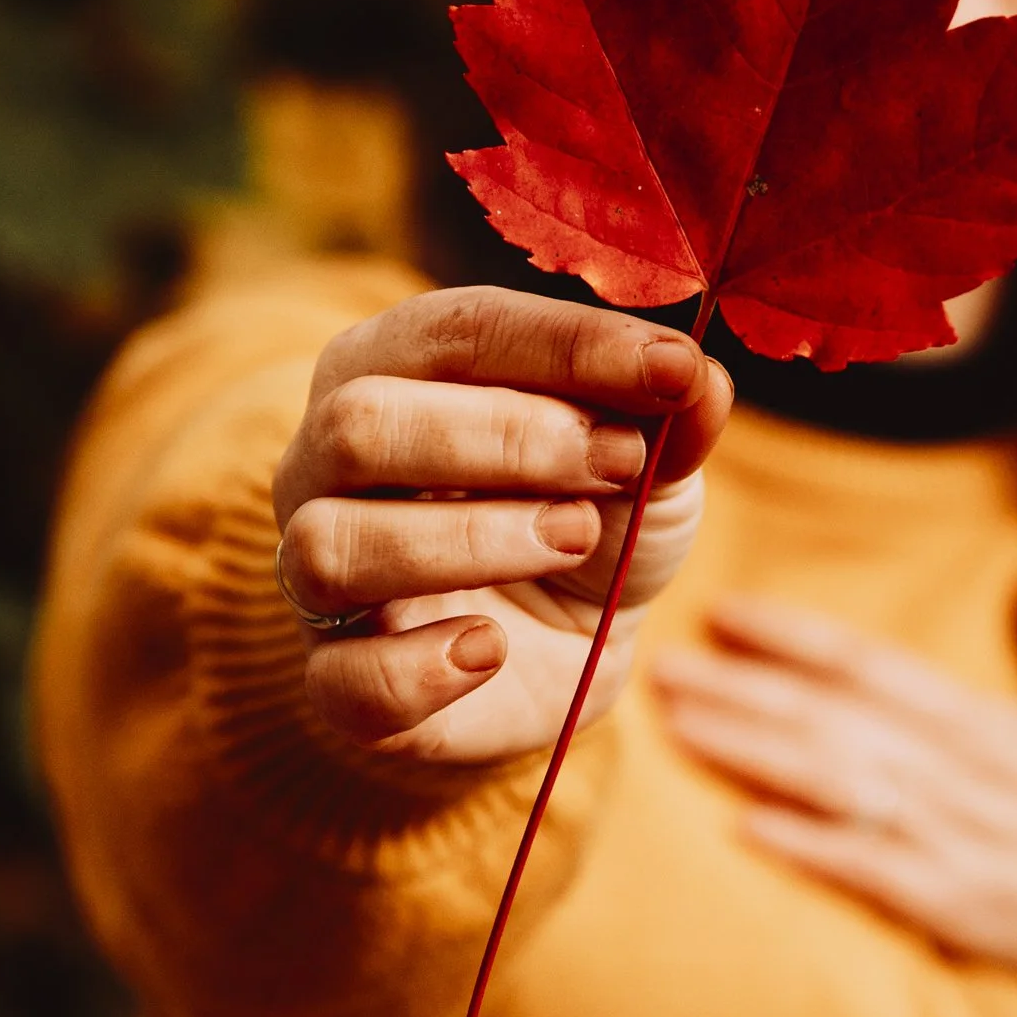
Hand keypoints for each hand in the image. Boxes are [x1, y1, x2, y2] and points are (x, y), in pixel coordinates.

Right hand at [270, 287, 730, 765]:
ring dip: (468, 540)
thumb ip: (667, 417)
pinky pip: (346, 678)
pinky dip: (425, 668)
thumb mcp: (644, 462)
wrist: (563, 650)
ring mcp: (316, 577)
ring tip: (573, 539)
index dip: (566, 346)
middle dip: (506, 438)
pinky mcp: (337, 683)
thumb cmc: (581, 518)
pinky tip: (493, 649)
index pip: (453, 332)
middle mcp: (327, 464)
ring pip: (332, 544)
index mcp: (391, 371)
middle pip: (361, 423)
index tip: (671, 370)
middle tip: (618, 463)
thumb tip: (700, 378)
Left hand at [649, 563, 1016, 1016]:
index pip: (870, 665)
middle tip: (659, 667)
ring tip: (676, 728)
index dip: (793, 638)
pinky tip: (744, 828)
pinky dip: (809, 848)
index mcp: (991, 723)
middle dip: (739, 691)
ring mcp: (960, 841)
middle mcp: (963, 773)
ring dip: (749, 754)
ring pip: (834, 784)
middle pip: (829, 719)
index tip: (726, 613)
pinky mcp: (965, 910)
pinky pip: (872, 874)